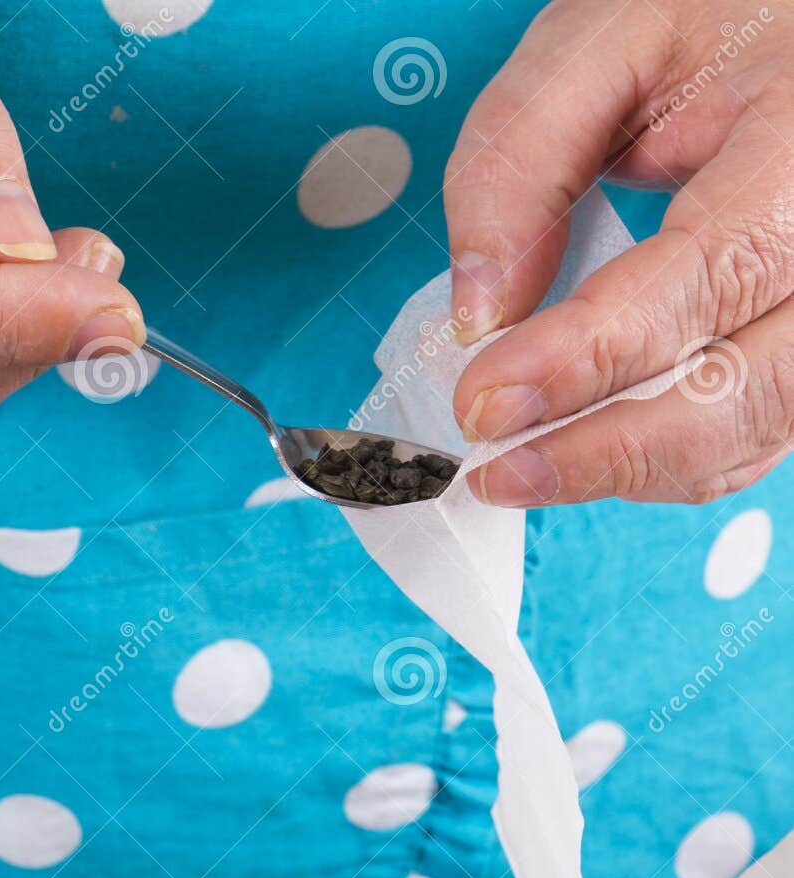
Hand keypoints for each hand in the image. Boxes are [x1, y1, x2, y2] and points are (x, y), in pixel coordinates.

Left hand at [444, 0, 792, 506]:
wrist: (789, 33)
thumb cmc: (718, 19)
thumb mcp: (608, 34)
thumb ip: (523, 153)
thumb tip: (480, 312)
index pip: (710, 273)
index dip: (590, 354)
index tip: (486, 399)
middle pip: (748, 391)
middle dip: (607, 449)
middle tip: (493, 467)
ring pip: (750, 433)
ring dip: (625, 468)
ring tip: (518, 468)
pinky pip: (746, 436)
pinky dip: (655, 458)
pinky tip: (580, 445)